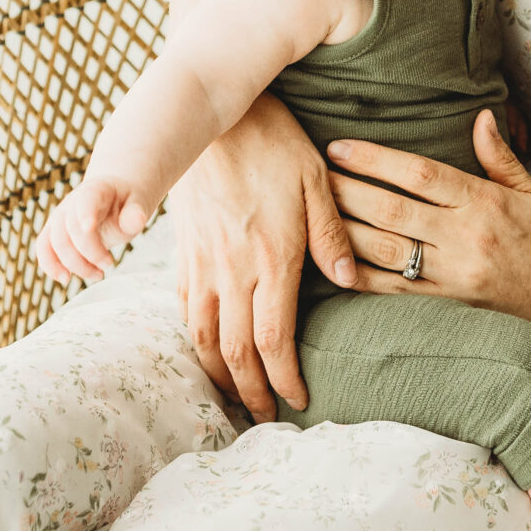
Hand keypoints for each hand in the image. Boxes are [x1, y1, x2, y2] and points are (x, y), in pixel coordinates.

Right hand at [36, 176, 151, 283]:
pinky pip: (44, 248)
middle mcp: (72, 202)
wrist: (115, 199)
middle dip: (89, 252)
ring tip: (96, 276)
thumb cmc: (126, 203)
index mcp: (96, 190)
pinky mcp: (54, 231)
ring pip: (55, 241)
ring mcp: (60, 216)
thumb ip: (135, 213)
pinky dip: (50, 265)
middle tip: (109, 264)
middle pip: (70, 228)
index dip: (85, 213)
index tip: (90, 228)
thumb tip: (138, 220)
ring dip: (73, 264)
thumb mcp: (138, 204)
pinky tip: (65, 278)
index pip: (86, 200)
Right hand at [170, 93, 356, 421]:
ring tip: (233, 397)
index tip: (298, 402)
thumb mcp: (318, 183)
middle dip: (250, 392)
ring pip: (202, 336)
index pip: (273, 340)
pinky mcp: (183, 249)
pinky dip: (193, 339)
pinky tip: (205, 350)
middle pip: (235, 351)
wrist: (212, 112)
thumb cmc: (274, 143)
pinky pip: (183, 307)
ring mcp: (201, 261)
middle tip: (264, 418)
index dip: (284, 378)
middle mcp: (231, 269)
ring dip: (217, 375)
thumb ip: (331, 238)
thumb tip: (348, 284)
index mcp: (271, 259)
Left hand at [328, 110, 530, 369]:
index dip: (375, 158)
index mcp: (485, 203)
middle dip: (346, 189)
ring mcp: (452, 277)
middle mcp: (465, 239)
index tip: (339, 147)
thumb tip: (481, 116)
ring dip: (342, 229)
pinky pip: (391, 292)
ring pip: (384, 250)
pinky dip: (357, 277)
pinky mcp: (444, 307)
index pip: (420, 174)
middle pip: (392, 209)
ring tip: (310, 210)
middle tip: (309, 172)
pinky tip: (328, 262)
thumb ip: (500, 158)